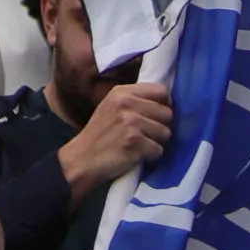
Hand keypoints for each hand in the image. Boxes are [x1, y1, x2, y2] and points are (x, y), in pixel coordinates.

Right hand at [57, 80, 173, 199]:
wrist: (82, 158)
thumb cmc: (100, 135)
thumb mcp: (112, 107)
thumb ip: (135, 101)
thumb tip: (167, 104)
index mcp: (121, 92)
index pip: (160, 90)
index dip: (163, 105)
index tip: (154, 116)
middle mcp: (126, 103)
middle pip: (167, 113)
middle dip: (160, 126)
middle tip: (143, 134)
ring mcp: (130, 122)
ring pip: (166, 133)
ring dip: (156, 143)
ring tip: (138, 144)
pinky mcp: (134, 142)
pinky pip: (159, 150)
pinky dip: (150, 156)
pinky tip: (135, 155)